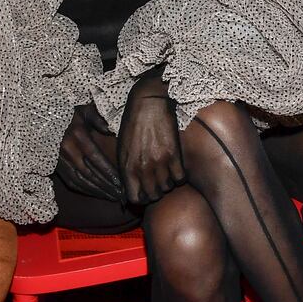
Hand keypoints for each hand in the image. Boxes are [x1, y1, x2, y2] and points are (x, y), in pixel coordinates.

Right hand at [56, 103, 122, 201]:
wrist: (40, 119)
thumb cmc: (67, 113)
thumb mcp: (83, 110)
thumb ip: (98, 119)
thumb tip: (110, 130)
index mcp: (78, 136)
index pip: (96, 159)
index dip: (109, 173)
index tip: (121, 182)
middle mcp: (69, 151)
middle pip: (90, 174)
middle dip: (106, 186)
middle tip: (120, 195)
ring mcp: (60, 160)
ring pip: (81, 181)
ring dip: (97, 191)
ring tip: (111, 197)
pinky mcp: (55, 166)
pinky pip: (70, 181)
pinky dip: (84, 190)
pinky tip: (94, 193)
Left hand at [118, 72, 184, 205]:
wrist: (149, 103)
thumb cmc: (133, 124)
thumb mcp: (123, 148)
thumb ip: (126, 169)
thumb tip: (131, 187)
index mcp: (127, 167)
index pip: (134, 198)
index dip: (140, 198)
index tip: (143, 192)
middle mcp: (143, 168)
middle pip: (153, 195)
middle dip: (155, 193)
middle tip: (157, 184)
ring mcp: (160, 162)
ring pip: (167, 188)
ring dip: (167, 184)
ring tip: (166, 174)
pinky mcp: (174, 155)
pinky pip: (180, 178)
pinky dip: (179, 177)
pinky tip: (176, 169)